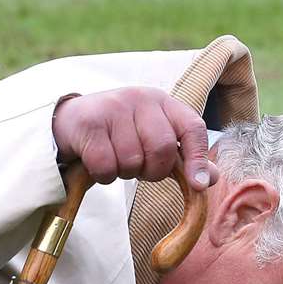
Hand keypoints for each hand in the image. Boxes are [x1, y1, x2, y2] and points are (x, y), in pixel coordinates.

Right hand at [52, 88, 217, 191]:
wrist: (72, 122)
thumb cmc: (120, 135)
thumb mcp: (154, 139)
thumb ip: (183, 157)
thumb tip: (211, 178)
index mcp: (163, 101)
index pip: (192, 128)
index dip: (198, 158)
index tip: (198, 185)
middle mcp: (140, 98)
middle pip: (162, 149)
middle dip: (152, 171)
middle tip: (139, 168)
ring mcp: (113, 108)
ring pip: (132, 161)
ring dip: (124, 173)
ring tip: (115, 159)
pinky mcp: (90, 123)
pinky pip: (106, 166)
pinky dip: (104, 175)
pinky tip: (98, 162)